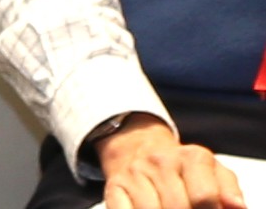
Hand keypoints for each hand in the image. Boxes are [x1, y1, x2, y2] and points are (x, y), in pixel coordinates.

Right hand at [97, 112, 246, 205]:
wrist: (142, 149)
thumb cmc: (189, 174)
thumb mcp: (217, 176)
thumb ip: (229, 192)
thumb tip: (237, 207)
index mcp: (193, 157)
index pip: (205, 198)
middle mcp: (160, 160)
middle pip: (178, 207)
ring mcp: (135, 172)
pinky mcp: (115, 185)